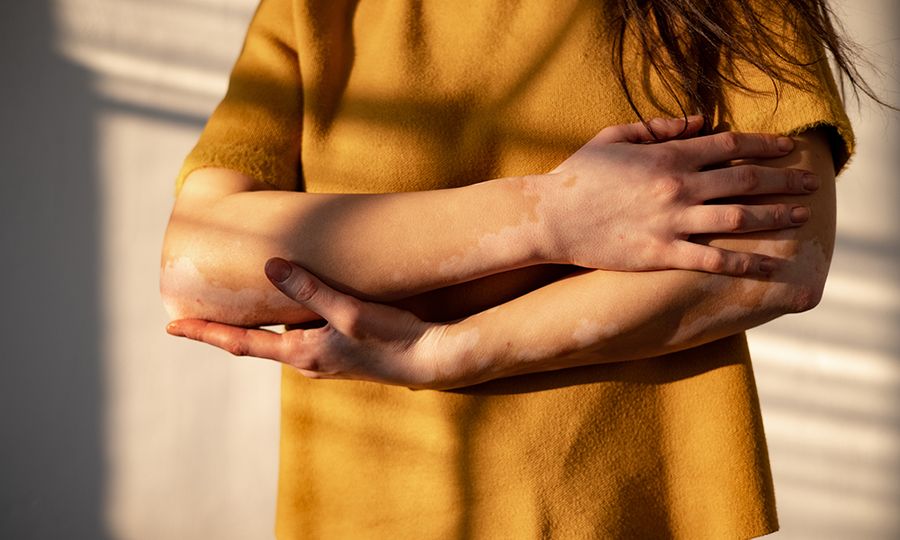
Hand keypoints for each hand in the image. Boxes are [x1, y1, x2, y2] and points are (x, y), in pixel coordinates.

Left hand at [166, 258, 460, 388]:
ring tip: (237, 305)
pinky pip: (301, 336)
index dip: (205, 333)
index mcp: (301, 353)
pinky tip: (290, 308)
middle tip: (195, 312)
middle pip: (255, 342)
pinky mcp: (340, 354)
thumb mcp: (349, 312)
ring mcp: (323, 360)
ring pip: (279, 339)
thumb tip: (270, 265)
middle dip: (225, 328)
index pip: (241, 343)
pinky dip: (285, 322)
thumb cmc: (392, 338)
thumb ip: (310, 290)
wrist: (430, 361)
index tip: (171, 327)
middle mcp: (306, 361)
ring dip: (256, 324)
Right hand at [540, 116, 817, 275]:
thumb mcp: (616, 137)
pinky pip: (712, 259)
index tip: (789, 149)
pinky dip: (744, 262)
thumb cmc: (579, 174)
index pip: (730, 145)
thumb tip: (700, 122)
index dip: (765, 146)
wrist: (551, 217)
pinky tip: (768, 266)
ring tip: (801, 218)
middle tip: (811, 183)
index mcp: (668, 156)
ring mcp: (671, 222)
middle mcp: (677, 186)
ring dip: (775, 217)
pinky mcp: (661, 254)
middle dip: (783, 180)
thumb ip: (661, 127)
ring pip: (738, 218)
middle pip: (745, 180)